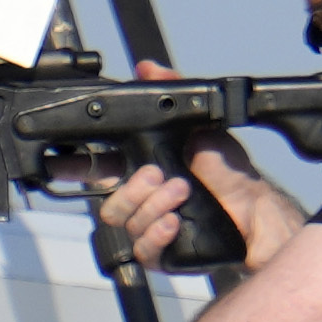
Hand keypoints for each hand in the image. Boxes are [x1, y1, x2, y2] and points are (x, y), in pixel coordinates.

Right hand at [95, 60, 311, 272]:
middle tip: (163, 175)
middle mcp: (141, 202)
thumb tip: (148, 67)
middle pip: (108, 202)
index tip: (65, 163)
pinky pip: (142, 250)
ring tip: (183, 193)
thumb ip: (172, 95)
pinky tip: (176, 221)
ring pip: (126, 222)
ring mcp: (150, 229)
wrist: (255, 209)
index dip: (78, 168)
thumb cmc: (229, 172)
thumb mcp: (199, 124)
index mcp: (140, 172)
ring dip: (154, 205)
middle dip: (135, 187)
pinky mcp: (163, 253)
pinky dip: (157, 233)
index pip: (98, 171)